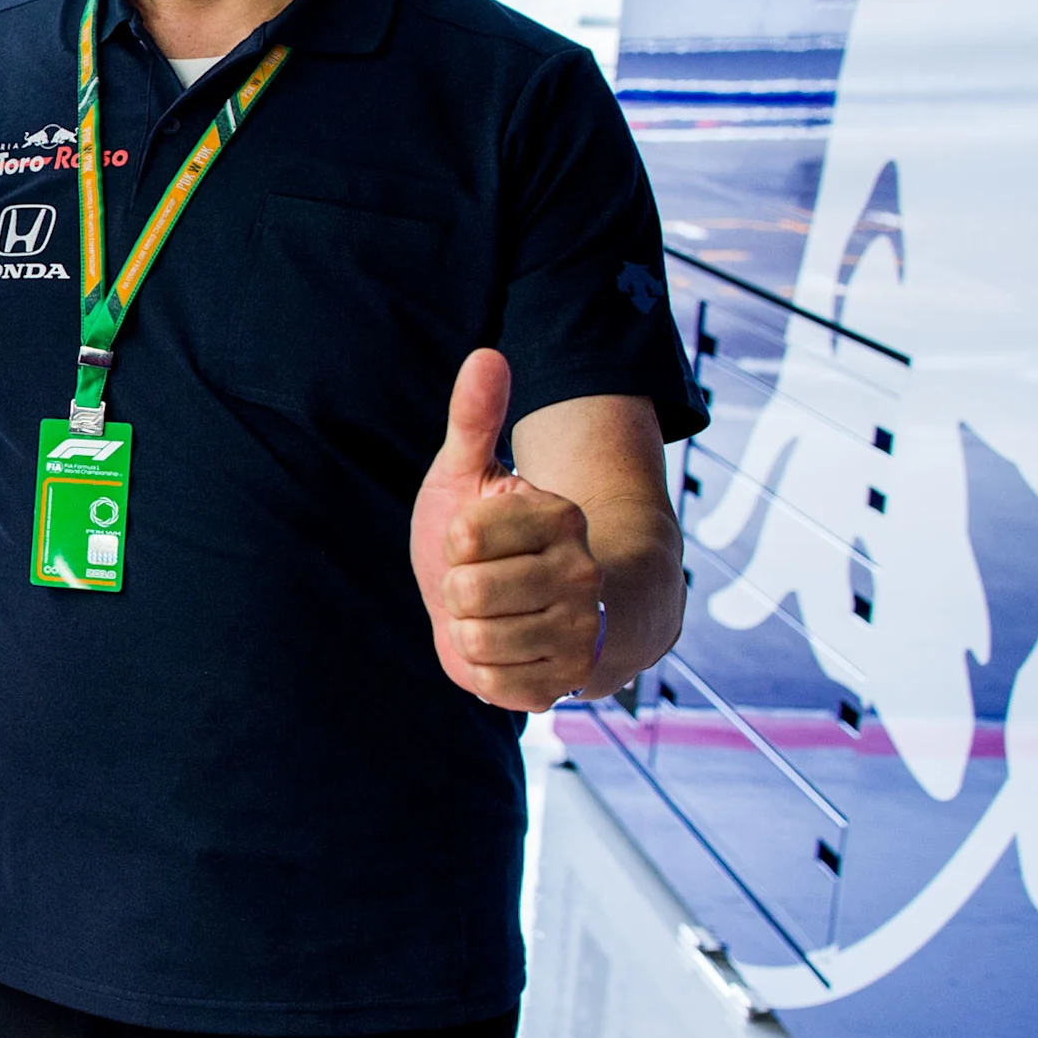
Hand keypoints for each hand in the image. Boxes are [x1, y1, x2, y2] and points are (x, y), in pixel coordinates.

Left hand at [411, 349, 606, 708]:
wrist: (526, 610)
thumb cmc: (491, 536)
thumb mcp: (470, 473)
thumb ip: (474, 417)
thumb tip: (487, 354)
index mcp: (561, 516)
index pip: (465, 536)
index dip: (454, 542)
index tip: (475, 539)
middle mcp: (583, 573)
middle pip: (467, 591)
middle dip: (456, 591)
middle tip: (481, 584)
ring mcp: (581, 631)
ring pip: (477, 641)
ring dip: (467, 632)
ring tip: (492, 616)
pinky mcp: (569, 681)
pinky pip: (492, 683)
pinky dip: (482, 671)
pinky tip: (504, 649)